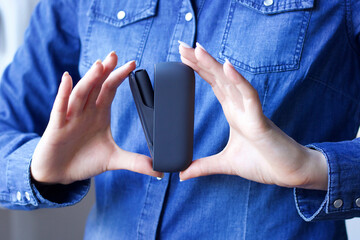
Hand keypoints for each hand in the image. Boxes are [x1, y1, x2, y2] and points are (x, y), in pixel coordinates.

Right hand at [31, 52, 162, 184]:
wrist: (58, 174)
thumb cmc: (83, 160)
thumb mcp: (113, 160)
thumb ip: (135, 162)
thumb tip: (159, 171)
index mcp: (99, 114)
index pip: (110, 90)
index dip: (119, 77)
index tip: (132, 64)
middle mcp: (85, 111)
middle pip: (96, 86)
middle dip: (104, 70)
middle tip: (114, 55)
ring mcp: (70, 118)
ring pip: (80, 94)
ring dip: (89, 79)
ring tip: (99, 65)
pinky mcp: (56, 128)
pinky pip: (60, 108)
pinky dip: (63, 93)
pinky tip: (67, 78)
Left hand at [178, 42, 327, 189]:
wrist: (289, 173)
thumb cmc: (263, 162)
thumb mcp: (225, 164)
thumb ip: (203, 166)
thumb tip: (181, 174)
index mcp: (232, 111)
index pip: (213, 84)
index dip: (198, 69)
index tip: (182, 57)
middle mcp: (239, 106)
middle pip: (217, 78)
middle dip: (199, 61)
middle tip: (182, 45)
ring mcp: (249, 110)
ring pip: (230, 82)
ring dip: (214, 65)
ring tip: (197, 50)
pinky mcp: (259, 120)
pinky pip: (249, 95)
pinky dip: (238, 81)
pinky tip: (227, 67)